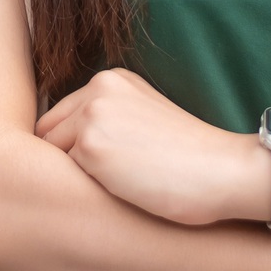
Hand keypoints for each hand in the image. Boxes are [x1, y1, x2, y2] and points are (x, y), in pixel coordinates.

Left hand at [36, 68, 268, 225]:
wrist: (223, 170)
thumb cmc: (189, 157)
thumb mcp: (145, 116)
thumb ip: (107, 118)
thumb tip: (59, 145)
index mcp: (112, 79)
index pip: (63, 115)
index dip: (73, 146)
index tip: (102, 165)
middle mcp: (97, 88)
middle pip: (48, 133)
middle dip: (66, 158)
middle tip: (104, 180)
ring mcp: (92, 115)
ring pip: (52, 155)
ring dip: (75, 174)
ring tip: (117, 184)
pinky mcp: (91, 147)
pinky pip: (66, 176)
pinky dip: (87, 189)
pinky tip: (121, 191)